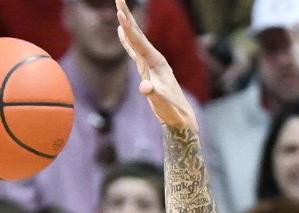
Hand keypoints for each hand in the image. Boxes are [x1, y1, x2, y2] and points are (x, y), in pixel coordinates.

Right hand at [115, 0, 197, 129]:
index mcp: (157, 62)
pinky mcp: (146, 70)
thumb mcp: (161, 101)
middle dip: (127, 16)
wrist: (179, 117)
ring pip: (135, 40)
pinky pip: (134, 50)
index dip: (129, 28)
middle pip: (137, 34)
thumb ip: (153, 93)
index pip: (139, 41)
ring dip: (127, 25)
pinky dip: (127, 40)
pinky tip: (121, 32)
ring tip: (119, 9)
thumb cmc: (172, 109)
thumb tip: (144, 88)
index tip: (120, 12)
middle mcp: (154, 59)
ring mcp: (150, 63)